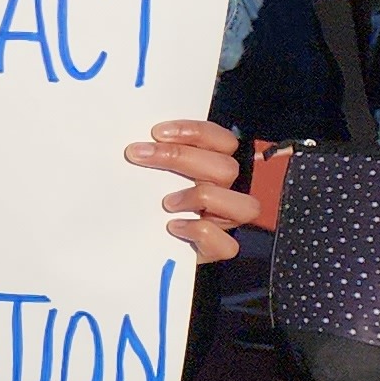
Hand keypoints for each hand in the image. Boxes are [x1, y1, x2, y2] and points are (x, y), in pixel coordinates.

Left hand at [129, 117, 260, 265]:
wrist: (141, 246)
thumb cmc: (148, 204)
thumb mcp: (151, 176)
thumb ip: (155, 158)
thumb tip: (135, 144)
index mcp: (216, 168)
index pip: (224, 141)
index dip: (195, 132)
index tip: (157, 132)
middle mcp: (227, 192)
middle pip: (227, 167)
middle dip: (180, 157)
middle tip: (139, 155)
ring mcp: (227, 221)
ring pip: (244, 204)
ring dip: (201, 197)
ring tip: (166, 202)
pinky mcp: (218, 249)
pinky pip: (226, 244)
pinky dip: (201, 233)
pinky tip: (173, 226)